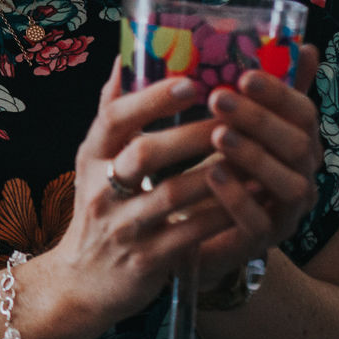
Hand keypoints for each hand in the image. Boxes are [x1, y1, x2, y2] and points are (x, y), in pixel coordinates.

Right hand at [39, 70, 236, 328]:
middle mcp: (101, 189)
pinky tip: (252, 196)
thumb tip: (126, 57)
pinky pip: (190, 233)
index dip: (150, 99)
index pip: (113, 119)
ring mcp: (122, 226)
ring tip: (256, 153)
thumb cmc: (100, 209)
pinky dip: (223, 213)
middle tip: (236, 114)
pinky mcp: (145, 260)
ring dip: (217, 172)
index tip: (191, 81)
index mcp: (91, 157)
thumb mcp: (94, 160)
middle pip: (145, 154)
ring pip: (173, 194)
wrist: (82, 281)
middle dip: (194, 134)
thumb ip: (112, 112)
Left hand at [192, 43, 322, 284]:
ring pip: (289, 184)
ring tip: (218, 134)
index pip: (303, 113)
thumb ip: (248, 91)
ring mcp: (285, 213)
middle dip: (261, 119)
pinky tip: (213, 175)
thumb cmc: (215, 170)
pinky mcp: (260, 243)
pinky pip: (259, 223)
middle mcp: (300, 177)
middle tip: (219, 98)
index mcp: (296, 144)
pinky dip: (237, 198)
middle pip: (299, 145)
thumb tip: (279, 42)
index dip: (280, 93)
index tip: (245, 74)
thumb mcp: (229, 125)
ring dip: (254, 156)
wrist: (191, 234)